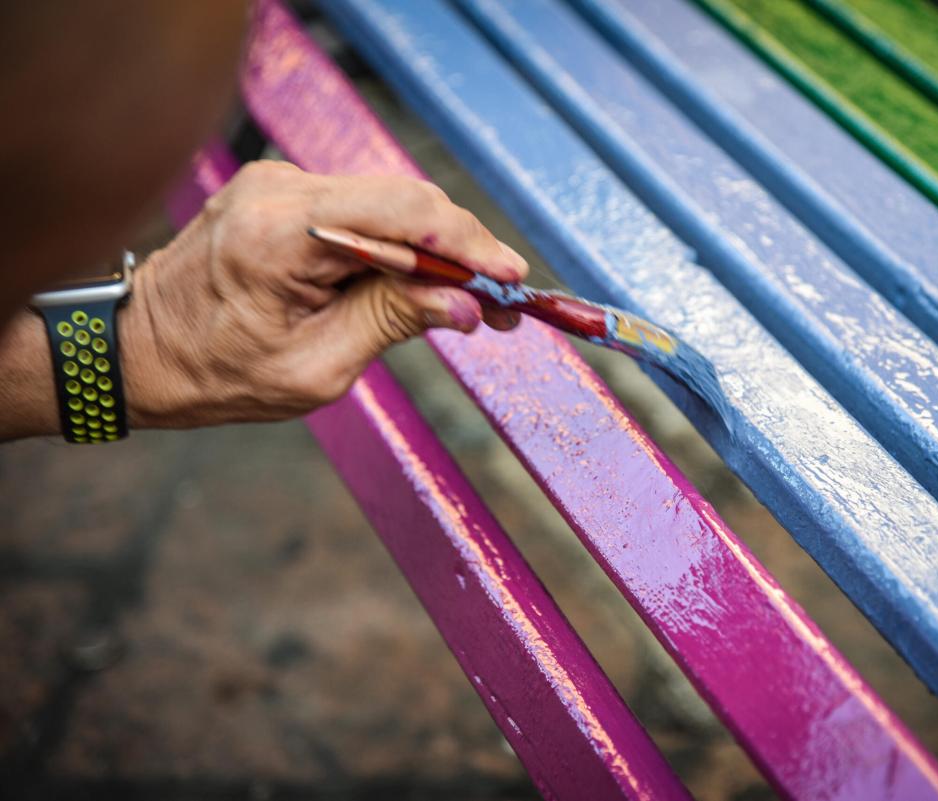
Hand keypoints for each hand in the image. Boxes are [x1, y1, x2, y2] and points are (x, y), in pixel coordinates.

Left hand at [122, 160, 527, 427]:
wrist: (140, 350)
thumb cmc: (217, 373)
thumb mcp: (315, 368)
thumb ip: (392, 322)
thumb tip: (464, 304)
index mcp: (281, 233)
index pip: (401, 214)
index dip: (467, 244)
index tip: (511, 279)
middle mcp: (280, 189)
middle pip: (403, 200)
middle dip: (462, 249)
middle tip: (502, 301)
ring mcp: (280, 183)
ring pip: (388, 202)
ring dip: (436, 248)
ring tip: (472, 298)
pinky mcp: (284, 193)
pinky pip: (362, 210)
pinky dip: (401, 245)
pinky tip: (422, 282)